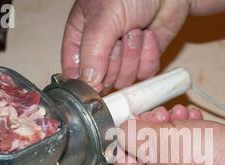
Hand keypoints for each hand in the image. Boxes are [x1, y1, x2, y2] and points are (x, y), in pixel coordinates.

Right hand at [61, 0, 190, 92]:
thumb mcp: (102, 19)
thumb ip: (93, 53)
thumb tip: (89, 84)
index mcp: (80, 39)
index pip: (75, 73)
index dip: (85, 82)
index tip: (96, 82)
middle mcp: (100, 52)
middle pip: (103, 81)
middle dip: (115, 61)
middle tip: (120, 37)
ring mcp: (124, 57)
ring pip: (125, 80)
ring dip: (134, 56)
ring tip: (136, 30)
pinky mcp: (145, 59)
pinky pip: (145, 74)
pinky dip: (150, 55)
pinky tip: (149, 34)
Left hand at [114, 105, 224, 164]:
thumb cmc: (200, 156)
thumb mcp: (155, 141)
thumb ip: (131, 133)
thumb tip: (121, 128)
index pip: (122, 163)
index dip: (121, 139)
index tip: (127, 118)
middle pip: (145, 149)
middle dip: (149, 126)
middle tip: (158, 113)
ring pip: (167, 142)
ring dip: (169, 122)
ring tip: (179, 113)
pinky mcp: (205, 157)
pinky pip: (188, 141)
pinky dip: (187, 127)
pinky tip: (194, 117)